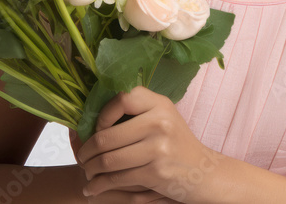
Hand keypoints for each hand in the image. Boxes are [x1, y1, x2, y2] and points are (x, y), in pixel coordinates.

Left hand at [73, 85, 220, 203]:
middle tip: (81, 158)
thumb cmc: (176, 145)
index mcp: (160, 104)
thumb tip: (88, 119)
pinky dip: (99, 185)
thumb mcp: (163, 119)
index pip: (122, 98)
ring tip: (86, 173)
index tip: (98, 128)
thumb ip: (136, 114)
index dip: (103, 114)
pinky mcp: (156, 172)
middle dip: (86, 151)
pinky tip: (93, 188)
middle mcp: (160, 122)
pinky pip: (117, 178)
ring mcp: (159, 147)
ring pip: (108, 159)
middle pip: (107, 135)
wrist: (204, 173)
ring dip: (90, 169)